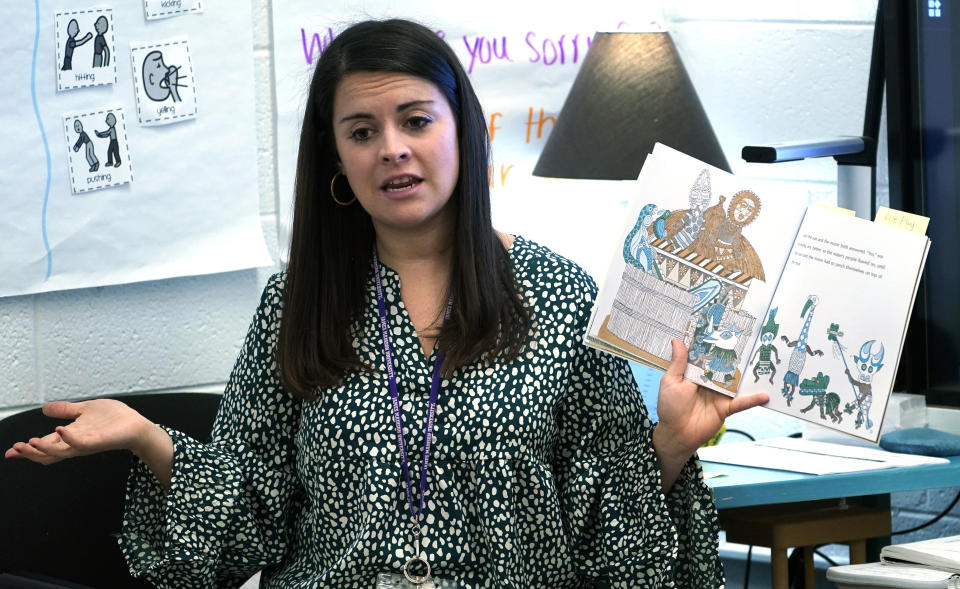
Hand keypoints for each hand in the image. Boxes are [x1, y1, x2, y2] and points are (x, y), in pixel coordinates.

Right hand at [4, 399, 156, 464]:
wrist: (136, 425)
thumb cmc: (114, 419)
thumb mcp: (85, 410)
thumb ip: (66, 410)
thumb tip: (45, 408)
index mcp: (70, 436)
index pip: (44, 444)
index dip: (27, 449)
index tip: (10, 451)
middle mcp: (75, 443)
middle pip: (48, 453)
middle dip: (29, 453)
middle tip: (14, 450)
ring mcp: (86, 444)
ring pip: (60, 452)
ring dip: (43, 448)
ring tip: (29, 442)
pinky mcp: (98, 442)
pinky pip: (81, 443)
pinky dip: (69, 438)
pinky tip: (59, 430)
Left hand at [654, 339, 767, 463]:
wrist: (677, 435)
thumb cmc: (670, 407)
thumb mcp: (671, 382)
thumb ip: (678, 363)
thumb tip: (678, 340)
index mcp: (695, 372)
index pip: (706, 355)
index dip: (713, 343)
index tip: (723, 327)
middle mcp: (709, 381)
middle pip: (724, 365)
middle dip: (735, 354)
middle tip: (750, 338)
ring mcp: (719, 393)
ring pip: (736, 381)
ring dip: (748, 374)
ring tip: (764, 360)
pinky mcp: (726, 407)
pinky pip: (741, 402)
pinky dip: (752, 399)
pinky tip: (764, 395)